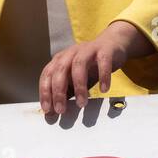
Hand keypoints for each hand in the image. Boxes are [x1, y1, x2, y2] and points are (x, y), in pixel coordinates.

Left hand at [38, 21, 154, 115]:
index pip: (47, 74)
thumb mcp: (75, 79)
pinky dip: (103, 76)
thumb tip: (53, 112)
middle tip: (61, 110)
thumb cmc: (91, 65)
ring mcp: (87, 50)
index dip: (45, 92)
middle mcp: (71, 53)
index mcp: (61, 59)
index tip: (47, 109)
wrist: (112, 44)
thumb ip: (65, 92)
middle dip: (58, 91)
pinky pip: (103, 62)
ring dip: (79, 85)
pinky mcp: (104, 50)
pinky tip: (104, 89)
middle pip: (60, 69)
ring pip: (78, 64)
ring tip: (82, 103)